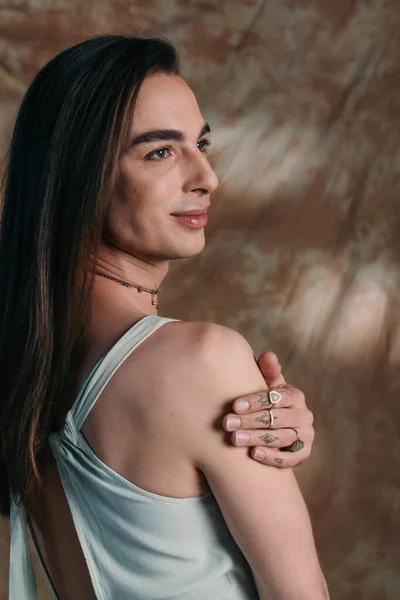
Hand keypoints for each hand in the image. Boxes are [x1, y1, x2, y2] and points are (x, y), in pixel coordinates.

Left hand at [222, 352, 313, 466]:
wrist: (280, 430)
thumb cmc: (269, 404)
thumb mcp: (269, 388)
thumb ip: (268, 372)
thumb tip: (267, 354)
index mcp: (295, 396)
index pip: (276, 398)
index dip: (255, 401)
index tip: (234, 405)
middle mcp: (304, 416)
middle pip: (277, 418)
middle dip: (250, 421)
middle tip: (227, 423)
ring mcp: (305, 436)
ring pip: (282, 438)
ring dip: (257, 438)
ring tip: (235, 439)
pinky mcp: (304, 454)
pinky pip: (290, 458)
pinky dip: (273, 456)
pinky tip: (254, 454)